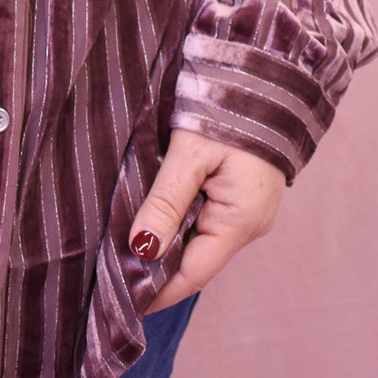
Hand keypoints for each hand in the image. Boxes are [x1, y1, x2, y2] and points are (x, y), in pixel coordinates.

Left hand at [129, 127, 285, 312]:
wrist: (265, 76)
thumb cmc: (229, 109)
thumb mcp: (191, 153)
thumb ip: (165, 202)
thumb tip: (140, 249)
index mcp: (240, 222)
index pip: (192, 274)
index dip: (157, 290)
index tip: (123, 301)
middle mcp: (247, 225)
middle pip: (195, 260)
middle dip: (157, 267)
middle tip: (111, 270)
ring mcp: (247, 210)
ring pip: (199, 240)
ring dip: (166, 243)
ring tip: (123, 244)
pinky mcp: (242, 195)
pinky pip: (206, 220)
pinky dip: (179, 223)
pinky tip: (153, 215)